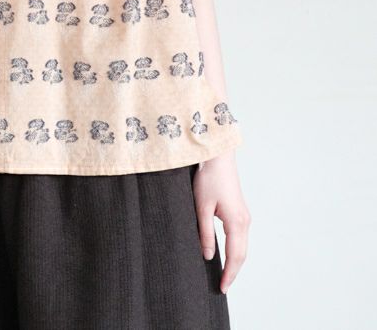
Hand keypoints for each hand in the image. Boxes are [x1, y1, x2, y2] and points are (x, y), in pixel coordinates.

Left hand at [193, 150, 250, 294]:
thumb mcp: (202, 207)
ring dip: (235, 262)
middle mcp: (245, 221)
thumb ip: (205, 233)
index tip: (222, 288)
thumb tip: (208, 256)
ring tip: (224, 276)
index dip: (229, 274)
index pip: (235, 256)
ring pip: (242, 246)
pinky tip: (227, 255)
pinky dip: (236, 251)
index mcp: (236, 223)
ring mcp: (244, 216)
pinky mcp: (240, 211)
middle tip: (223, 287)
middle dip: (233, 272)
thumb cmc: (209, 179)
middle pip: (242, 254)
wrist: (218, 157)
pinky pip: (240, 237)